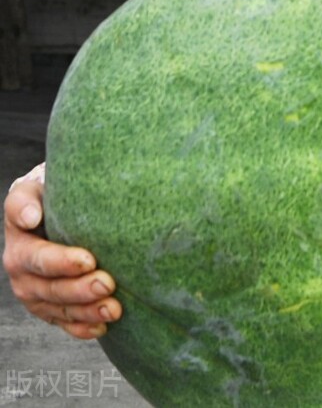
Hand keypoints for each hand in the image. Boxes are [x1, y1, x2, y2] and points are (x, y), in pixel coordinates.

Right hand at [3, 172, 121, 338]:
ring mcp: (33, 287)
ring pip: (55, 306)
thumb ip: (28, 198)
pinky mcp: (47, 303)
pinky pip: (62, 321)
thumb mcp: (39, 184)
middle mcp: (20, 265)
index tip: (89, 259)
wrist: (58, 203)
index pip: (36, 255)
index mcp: (19, 236)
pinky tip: (102, 326)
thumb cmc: (54, 190)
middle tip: (108, 283)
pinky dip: (81, 327)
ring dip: (84, 310)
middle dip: (78, 288)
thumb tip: (30, 217)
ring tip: (114, 307)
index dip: (60, 261)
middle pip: (46, 285)